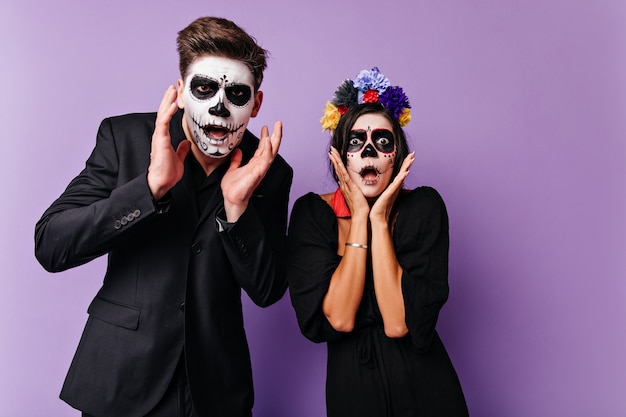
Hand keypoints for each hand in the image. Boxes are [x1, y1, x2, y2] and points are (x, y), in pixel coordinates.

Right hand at [147, 85, 190, 199]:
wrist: (161, 182)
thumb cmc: (168, 173)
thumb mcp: (178, 159)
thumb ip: (181, 150)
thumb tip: (185, 143)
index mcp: (164, 138)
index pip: (166, 119)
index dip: (170, 107)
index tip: (175, 98)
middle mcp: (160, 135)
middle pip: (163, 113)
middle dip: (168, 99)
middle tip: (173, 87)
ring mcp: (159, 137)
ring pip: (162, 114)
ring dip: (167, 101)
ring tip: (172, 90)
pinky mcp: (160, 140)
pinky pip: (163, 123)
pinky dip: (168, 113)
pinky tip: (173, 105)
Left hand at [221, 121, 282, 221]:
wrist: (231, 199)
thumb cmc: (233, 188)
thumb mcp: (232, 169)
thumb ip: (236, 160)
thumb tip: (238, 151)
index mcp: (255, 164)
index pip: (263, 148)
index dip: (265, 137)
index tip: (265, 127)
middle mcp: (260, 165)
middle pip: (272, 148)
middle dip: (276, 135)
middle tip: (278, 123)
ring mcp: (261, 168)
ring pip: (272, 151)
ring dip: (275, 139)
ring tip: (277, 127)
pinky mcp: (258, 172)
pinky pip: (265, 159)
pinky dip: (267, 149)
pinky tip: (267, 140)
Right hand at [328, 147, 369, 217]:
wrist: (361, 214)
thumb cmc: (360, 205)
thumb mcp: (357, 194)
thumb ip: (356, 188)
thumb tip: (355, 183)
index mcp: (346, 185)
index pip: (340, 171)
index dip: (337, 163)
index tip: (335, 155)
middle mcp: (344, 184)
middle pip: (338, 169)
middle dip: (334, 158)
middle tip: (331, 150)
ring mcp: (346, 185)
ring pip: (339, 170)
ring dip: (335, 160)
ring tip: (332, 152)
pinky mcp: (350, 186)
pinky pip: (344, 175)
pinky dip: (340, 167)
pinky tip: (338, 161)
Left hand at [370, 152, 414, 223]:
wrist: (377, 217)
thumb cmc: (379, 206)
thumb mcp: (381, 193)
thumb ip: (385, 188)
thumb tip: (384, 182)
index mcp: (393, 186)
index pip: (400, 172)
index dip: (405, 164)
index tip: (409, 155)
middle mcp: (395, 187)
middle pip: (403, 172)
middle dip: (408, 163)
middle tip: (413, 153)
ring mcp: (393, 190)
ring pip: (401, 176)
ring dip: (407, 167)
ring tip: (411, 159)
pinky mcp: (390, 194)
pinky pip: (396, 185)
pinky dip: (401, 178)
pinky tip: (405, 173)